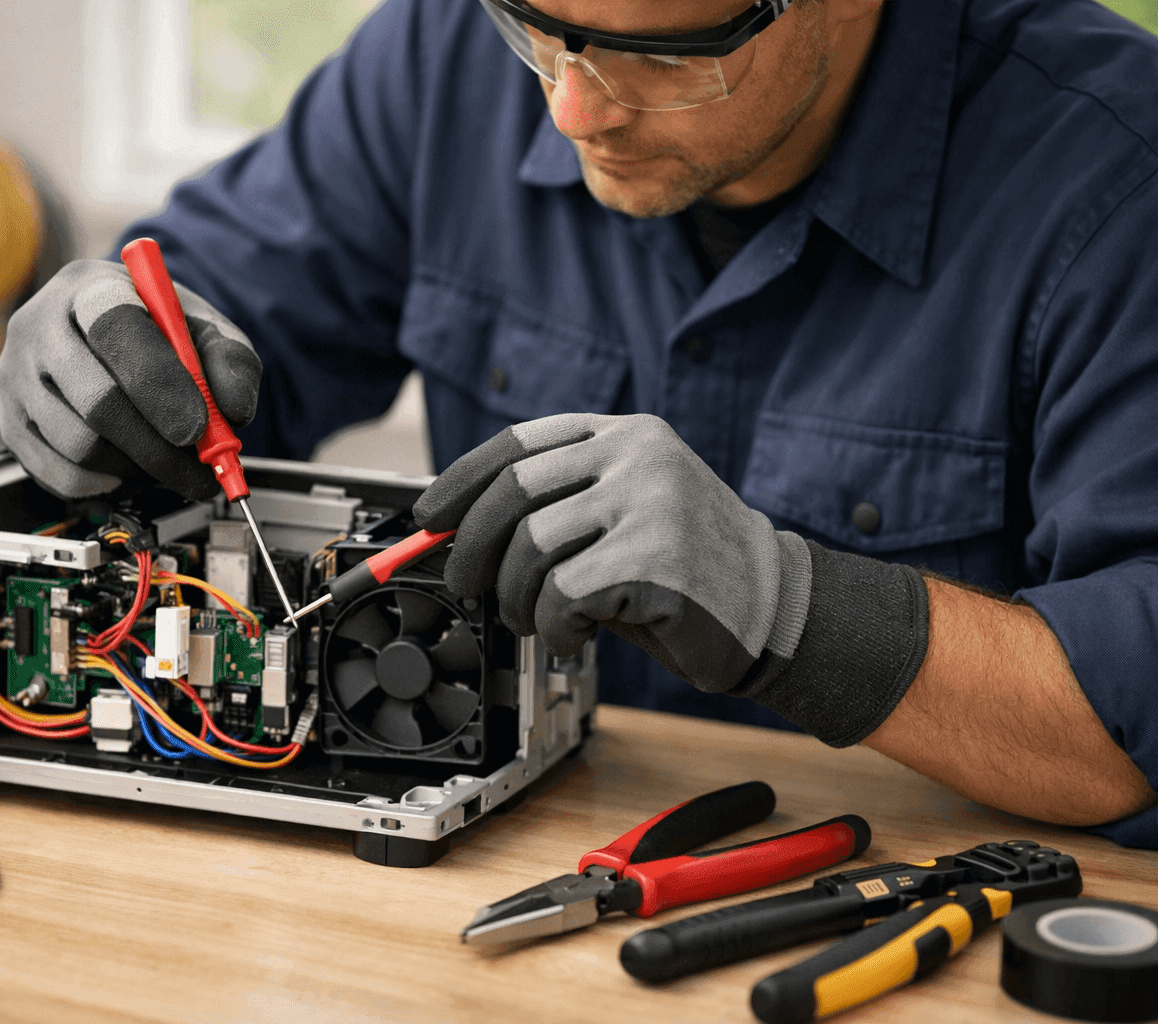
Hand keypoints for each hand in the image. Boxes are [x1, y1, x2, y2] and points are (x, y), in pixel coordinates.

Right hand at [0, 259, 262, 499]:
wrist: (109, 337)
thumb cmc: (157, 331)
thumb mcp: (204, 328)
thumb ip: (231, 361)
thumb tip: (233, 411)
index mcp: (91, 287)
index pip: (115, 330)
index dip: (160, 384)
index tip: (199, 427)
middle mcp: (39, 327)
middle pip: (97, 401)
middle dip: (160, 447)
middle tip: (201, 469)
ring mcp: (15, 378)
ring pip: (81, 446)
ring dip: (139, 467)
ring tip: (168, 460)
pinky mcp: (10, 425)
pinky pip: (62, 476)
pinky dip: (108, 484)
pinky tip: (131, 465)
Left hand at [412, 413, 813, 694]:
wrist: (775, 606)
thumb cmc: (688, 567)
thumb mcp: (624, 512)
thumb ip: (559, 506)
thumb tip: (463, 530)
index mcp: (625, 435)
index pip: (520, 442)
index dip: (463, 481)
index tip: (431, 519)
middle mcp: (637, 457)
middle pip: (513, 491)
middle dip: (474, 549)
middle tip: (468, 585)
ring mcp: (650, 503)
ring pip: (531, 546)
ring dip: (517, 598)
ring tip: (538, 618)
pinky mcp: (655, 559)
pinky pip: (563, 594)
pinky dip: (554, 627)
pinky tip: (577, 634)